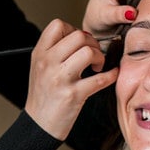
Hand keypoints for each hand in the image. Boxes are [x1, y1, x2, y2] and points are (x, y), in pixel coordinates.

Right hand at [24, 18, 117, 138]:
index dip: (73, 29)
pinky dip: (111, 75)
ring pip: (88, 52)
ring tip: (98, 67)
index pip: (57, 25)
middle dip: (92, 43)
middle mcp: (48, 63)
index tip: (79, 42)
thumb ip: (55, 51)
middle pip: (78, 36)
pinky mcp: (73, 95)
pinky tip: (111, 75)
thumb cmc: (43, 96)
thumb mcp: (40, 68)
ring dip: (100, 57)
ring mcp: (60, 79)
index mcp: (39, 54)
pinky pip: (100, 79)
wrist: (38, 124)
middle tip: (94, 55)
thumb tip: (82, 37)